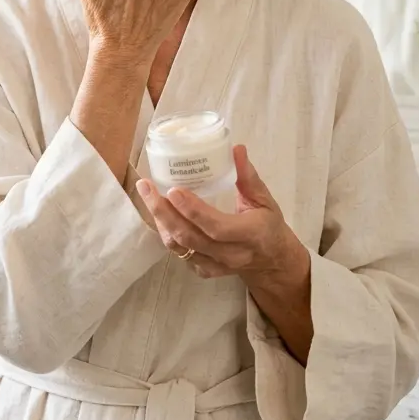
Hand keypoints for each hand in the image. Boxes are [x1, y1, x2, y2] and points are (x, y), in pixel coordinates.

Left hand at [137, 145, 304, 280]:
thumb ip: (248, 176)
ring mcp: (216, 265)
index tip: (173, 189)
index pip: (216, 227)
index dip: (193, 210)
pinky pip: (180, 253)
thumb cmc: (268, 224)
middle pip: (190, 237)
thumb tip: (236, 148)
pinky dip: (166, 233)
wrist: (272, 261)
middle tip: (146, 186)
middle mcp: (231, 255)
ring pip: (180, 247)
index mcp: (250, 235)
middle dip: (164, 212)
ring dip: (160, 221)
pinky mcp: (205, 270)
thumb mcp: (264, 199)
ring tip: (147, 195)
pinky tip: (159, 212)